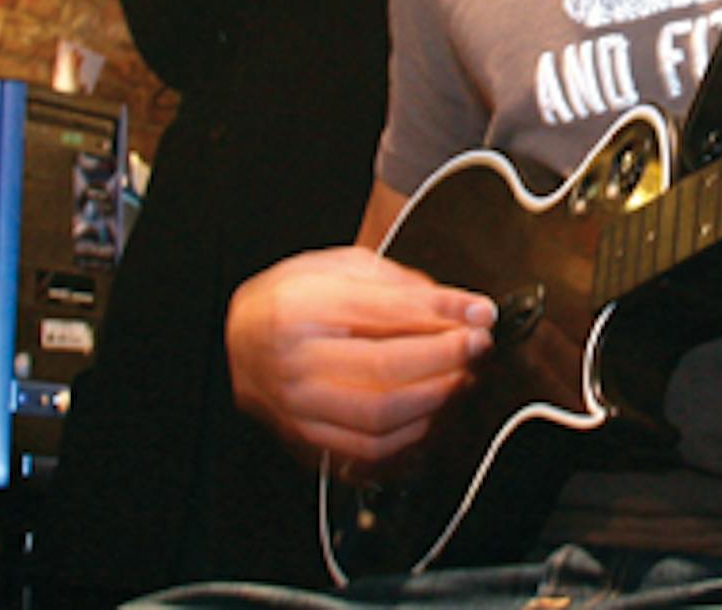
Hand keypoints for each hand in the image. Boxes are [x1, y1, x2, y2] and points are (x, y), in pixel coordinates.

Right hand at [224, 247, 496, 468]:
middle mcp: (293, 364)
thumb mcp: (344, 268)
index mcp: (299, 310)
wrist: (240, 340)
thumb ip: (403, 287)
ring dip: (436, 402)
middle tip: (477, 347)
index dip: (442, 318)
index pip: (383, 315)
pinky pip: (369, 454)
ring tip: (461, 378)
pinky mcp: (307, 443)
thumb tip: (463, 308)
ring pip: (381, 419)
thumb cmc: (294, 299)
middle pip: (384, 372)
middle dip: (446, 361)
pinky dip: (412, 439)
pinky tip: (433, 415)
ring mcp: (298, 410)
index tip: (481, 315)